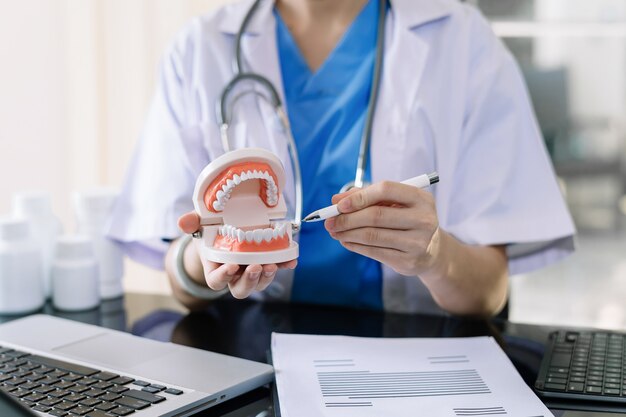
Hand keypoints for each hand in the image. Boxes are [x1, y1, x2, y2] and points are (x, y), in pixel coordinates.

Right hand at [178, 212, 296, 298]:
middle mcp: (234, 275)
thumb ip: (192, 222)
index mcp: (215, 269)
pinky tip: (291, 261)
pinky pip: (277, 268)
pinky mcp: (266, 263)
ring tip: (272, 264)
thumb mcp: (200, 225)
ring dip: (267, 277)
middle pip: (241, 289)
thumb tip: (183, 221)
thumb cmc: (210, 232)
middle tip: (256, 267)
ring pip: (259, 284)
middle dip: (249, 281)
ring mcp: (251, 272)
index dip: (223, 276)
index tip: (232, 266)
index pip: (216, 282)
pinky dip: (285, 265)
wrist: (226, 230)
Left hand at [324, 181, 439, 276]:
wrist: (432, 250)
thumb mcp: (394, 203)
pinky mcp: (408, 261)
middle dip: (347, 218)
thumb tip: (336, 200)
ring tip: (333, 231)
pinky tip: (346, 241)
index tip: (339, 204)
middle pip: (376, 215)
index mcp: (421, 198)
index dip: (359, 197)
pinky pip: (374, 252)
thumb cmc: (407, 220)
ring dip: (347, 233)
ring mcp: (417, 242)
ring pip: (372, 236)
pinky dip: (355, 246)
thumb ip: (366, 197)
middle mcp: (423, 219)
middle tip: (329, 221)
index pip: (386, 190)